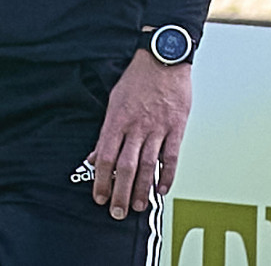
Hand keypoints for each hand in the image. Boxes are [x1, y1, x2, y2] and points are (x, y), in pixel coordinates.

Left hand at [89, 51, 190, 219]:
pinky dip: (167, 176)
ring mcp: (158, 128)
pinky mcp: (176, 128)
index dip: (101, 179)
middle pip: (126, 166)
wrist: (163, 58)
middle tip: (117, 212)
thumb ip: (106, 133)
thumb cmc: (137, 79)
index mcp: (117, 120)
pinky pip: (171, 157)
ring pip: (148, 165)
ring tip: (137, 207)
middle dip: (120, 192)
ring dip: (142, 189)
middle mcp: (136, 126)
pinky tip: (161, 189)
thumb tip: (94, 158)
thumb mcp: (114, 101)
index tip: (99, 196)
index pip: (106, 156)